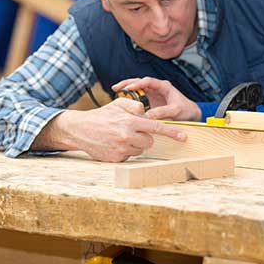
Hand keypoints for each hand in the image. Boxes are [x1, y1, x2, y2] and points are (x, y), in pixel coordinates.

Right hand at [41, 98, 186, 161]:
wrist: (80, 129)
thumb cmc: (102, 116)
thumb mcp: (118, 105)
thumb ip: (136, 107)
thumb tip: (147, 114)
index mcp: (131, 122)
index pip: (156, 127)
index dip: (172, 132)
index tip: (183, 136)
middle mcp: (127, 136)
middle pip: (149, 141)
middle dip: (144, 136)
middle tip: (132, 131)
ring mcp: (122, 149)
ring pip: (141, 149)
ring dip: (135, 144)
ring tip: (121, 136)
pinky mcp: (117, 158)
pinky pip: (129, 156)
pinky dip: (125, 150)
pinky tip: (114, 144)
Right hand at [112, 77, 201, 121]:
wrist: (190, 115)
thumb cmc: (186, 110)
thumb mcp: (175, 110)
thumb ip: (163, 112)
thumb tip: (148, 117)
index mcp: (163, 86)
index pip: (148, 81)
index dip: (137, 83)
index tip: (128, 88)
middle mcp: (156, 89)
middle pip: (138, 82)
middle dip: (127, 84)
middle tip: (115, 88)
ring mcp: (151, 95)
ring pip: (136, 90)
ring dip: (125, 91)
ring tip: (114, 93)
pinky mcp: (149, 103)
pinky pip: (137, 100)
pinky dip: (129, 101)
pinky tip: (121, 105)